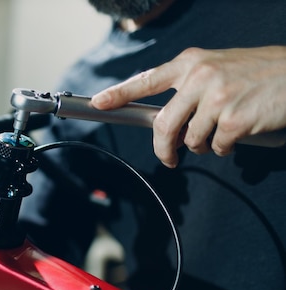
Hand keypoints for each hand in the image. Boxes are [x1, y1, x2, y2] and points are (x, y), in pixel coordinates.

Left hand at [91, 46, 285, 167]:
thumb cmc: (257, 73)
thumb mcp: (217, 67)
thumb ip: (189, 87)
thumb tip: (166, 120)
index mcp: (191, 63)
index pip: (146, 79)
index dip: (119, 93)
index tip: (99, 102)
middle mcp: (200, 78)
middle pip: (163, 125)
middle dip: (163, 148)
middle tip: (168, 159)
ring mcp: (217, 99)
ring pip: (191, 140)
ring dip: (202, 146)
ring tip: (219, 135)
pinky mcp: (234, 120)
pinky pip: (217, 147)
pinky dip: (225, 148)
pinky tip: (237, 135)